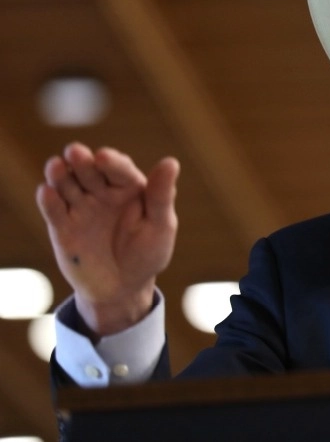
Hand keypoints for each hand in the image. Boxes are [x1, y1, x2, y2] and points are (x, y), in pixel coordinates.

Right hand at [36, 142, 178, 337]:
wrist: (121, 288)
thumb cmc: (147, 253)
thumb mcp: (160, 225)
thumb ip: (161, 196)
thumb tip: (171, 161)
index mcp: (130, 187)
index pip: (119, 168)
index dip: (112, 162)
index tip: (103, 157)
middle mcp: (102, 191)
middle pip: (90, 171)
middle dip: (82, 161)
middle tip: (75, 152)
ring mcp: (80, 206)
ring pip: (67, 185)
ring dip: (60, 174)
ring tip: (55, 166)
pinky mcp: (61, 225)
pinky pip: (54, 210)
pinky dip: (48, 200)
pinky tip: (46, 192)